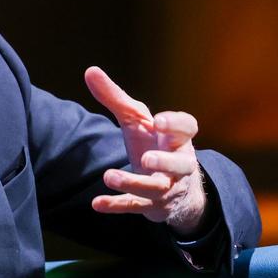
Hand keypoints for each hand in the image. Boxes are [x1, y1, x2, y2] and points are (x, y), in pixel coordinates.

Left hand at [85, 66, 208, 235]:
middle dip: (164, 162)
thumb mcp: (136, 120)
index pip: (187, 128)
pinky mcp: (152, 205)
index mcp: (177, 138)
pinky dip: (117, 206)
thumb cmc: (153, 143)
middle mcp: (178, 164)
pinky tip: (97, 204)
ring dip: (133, 183)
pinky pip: (136, 207)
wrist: (172, 185)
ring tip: (109, 176)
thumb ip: (115, 97)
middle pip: (180, 165)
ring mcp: (167, 187)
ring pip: (157, 189)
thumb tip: (89, 70)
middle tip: (145, 158)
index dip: (176, 124)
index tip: (158, 120)